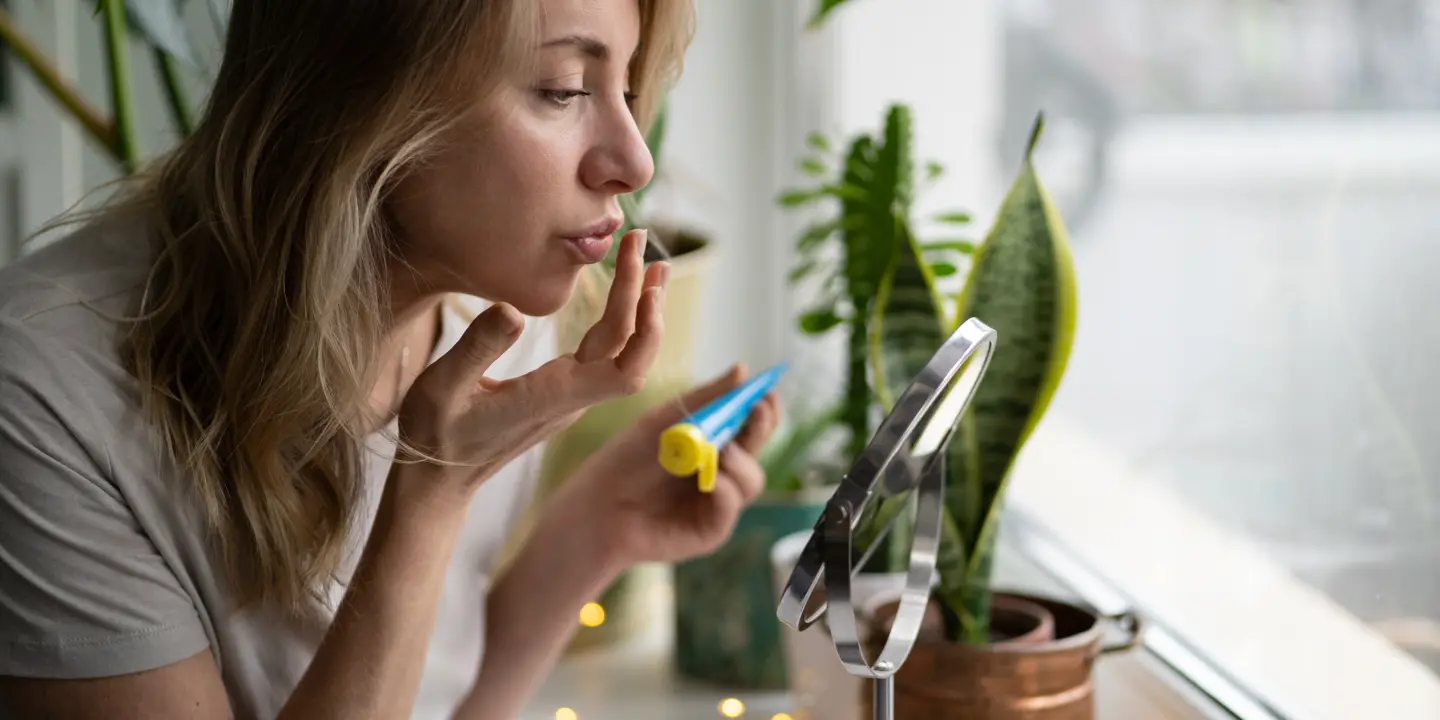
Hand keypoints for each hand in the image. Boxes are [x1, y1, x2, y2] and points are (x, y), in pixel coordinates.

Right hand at [395, 230, 668, 494]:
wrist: (438, 480)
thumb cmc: (434, 436)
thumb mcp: (441, 387)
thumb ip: (476, 349)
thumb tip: (513, 311)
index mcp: (553, 396)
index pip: (625, 371)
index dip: (645, 331)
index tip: (647, 286)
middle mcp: (571, 397)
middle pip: (628, 347)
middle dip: (641, 294)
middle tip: (640, 239)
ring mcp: (569, 395)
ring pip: (619, 348)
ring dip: (637, 304)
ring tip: (649, 261)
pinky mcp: (561, 391)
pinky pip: (604, 352)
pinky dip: (619, 318)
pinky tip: (622, 296)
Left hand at [552, 364, 782, 565]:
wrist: (599, 503)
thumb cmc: (627, 459)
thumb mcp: (665, 420)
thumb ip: (706, 398)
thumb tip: (743, 370)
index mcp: (712, 441)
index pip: (750, 423)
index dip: (764, 408)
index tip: (766, 392)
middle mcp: (721, 470)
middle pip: (758, 449)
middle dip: (762, 428)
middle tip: (758, 411)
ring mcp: (719, 501)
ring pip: (752, 480)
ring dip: (741, 462)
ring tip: (721, 453)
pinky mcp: (711, 529)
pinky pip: (731, 507)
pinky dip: (725, 491)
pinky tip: (711, 481)